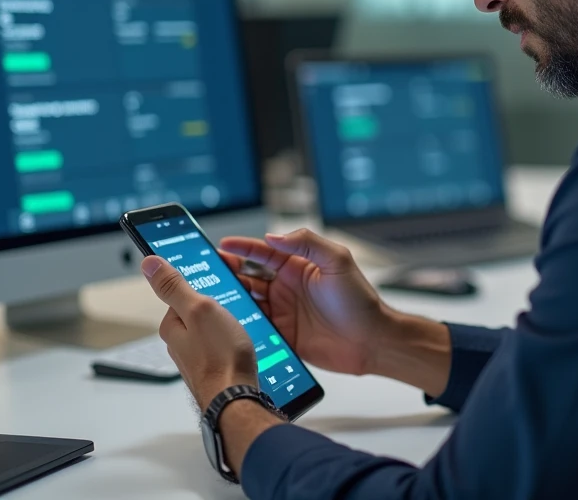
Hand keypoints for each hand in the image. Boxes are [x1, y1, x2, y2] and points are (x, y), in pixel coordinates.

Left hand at [142, 255, 259, 410]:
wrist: (236, 399)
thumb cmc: (220, 358)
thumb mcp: (199, 309)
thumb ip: (174, 286)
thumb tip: (149, 263)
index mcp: (172, 326)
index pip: (184, 294)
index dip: (205, 290)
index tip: (220, 290)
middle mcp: (180, 344)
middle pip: (199, 312)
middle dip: (219, 309)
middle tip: (235, 311)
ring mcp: (197, 357)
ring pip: (213, 330)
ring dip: (229, 326)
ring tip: (241, 330)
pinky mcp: (213, 368)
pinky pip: (223, 346)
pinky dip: (234, 342)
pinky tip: (244, 347)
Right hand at [218, 229, 390, 375]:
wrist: (372, 341)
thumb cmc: (360, 301)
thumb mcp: (338, 261)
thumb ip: (307, 243)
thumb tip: (274, 237)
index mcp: (299, 267)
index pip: (264, 253)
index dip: (242, 248)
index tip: (221, 246)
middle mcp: (288, 288)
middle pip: (250, 277)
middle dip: (228, 272)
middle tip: (206, 271)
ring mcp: (284, 312)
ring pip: (249, 302)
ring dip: (231, 297)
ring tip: (209, 295)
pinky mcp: (283, 336)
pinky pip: (256, 327)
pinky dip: (241, 324)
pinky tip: (226, 323)